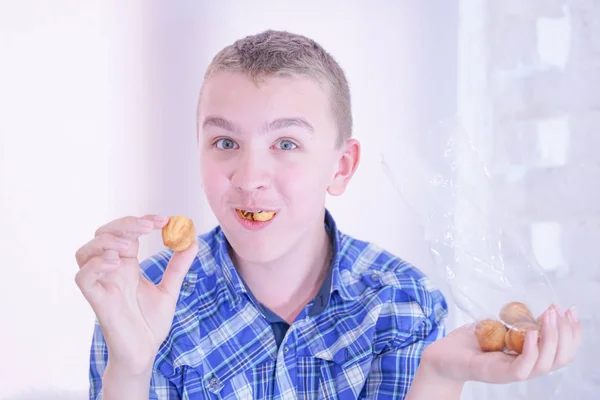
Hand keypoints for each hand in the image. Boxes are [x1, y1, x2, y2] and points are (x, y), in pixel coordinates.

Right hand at [75, 215, 197, 373]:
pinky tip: (115, 264)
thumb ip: (178, 266)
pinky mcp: (97, 301)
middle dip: (124, 225)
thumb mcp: (169, 289)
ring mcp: (102, 285)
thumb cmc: (151, 323)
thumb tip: (192, 240)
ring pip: (85, 252)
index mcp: (127, 264)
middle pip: (103, 235)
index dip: (141, 221)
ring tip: (129, 246)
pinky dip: (95, 266)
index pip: (126, 232)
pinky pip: (83, 278)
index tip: (165, 220)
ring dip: (105, 242)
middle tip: (149, 227)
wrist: (145, 352)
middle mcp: (111, 271)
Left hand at [422, 304, 582, 383]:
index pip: (561, 351)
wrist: (442, 353)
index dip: (572, 333)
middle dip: (566, 334)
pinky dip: (531, 351)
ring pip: (545, 364)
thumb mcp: (499, 326)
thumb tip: (536, 307)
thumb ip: (517, 321)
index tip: (571, 311)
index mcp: (528, 357)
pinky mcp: (496, 373)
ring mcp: (511, 372)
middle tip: (560, 311)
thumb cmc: (470, 341)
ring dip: (552, 339)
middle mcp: (524, 367)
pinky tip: (532, 333)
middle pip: (559, 359)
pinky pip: (522, 367)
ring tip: (549, 316)